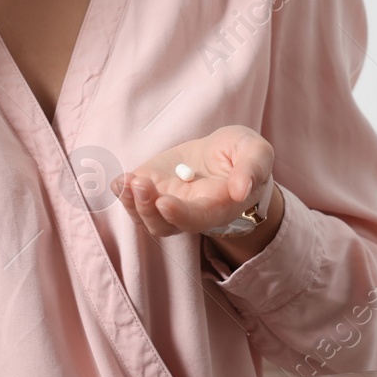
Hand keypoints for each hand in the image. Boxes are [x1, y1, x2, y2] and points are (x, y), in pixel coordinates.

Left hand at [114, 126, 274, 237]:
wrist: (222, 153)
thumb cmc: (242, 155)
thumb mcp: (256, 152)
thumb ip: (252, 169)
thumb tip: (241, 190)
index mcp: (218, 207)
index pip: (197, 220)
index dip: (179, 215)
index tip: (164, 202)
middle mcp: (189, 212)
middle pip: (164, 224)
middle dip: (148, 208)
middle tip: (141, 183)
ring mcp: (166, 201)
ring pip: (144, 216)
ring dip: (131, 202)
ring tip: (127, 181)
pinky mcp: (151, 187)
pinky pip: (132, 198)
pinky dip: (122, 193)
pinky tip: (120, 181)